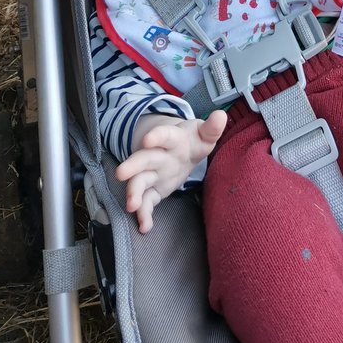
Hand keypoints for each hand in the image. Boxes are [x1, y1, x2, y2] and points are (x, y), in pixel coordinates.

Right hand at [116, 110, 226, 232]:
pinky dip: (144, 213)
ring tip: (131, 206)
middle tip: (121, 173)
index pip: (164, 135)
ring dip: (134, 192)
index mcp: (172, 139)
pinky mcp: (153, 189)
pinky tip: (144, 226)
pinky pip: (147, 201)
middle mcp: (158, 155)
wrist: (182, 149)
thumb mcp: (204, 134)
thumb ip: (212, 128)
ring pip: (140, 181)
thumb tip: (221, 116)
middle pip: (144, 159)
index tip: (148, 140)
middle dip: (133, 166)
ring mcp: (154, 173)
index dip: (156, 136)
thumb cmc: (193, 140)